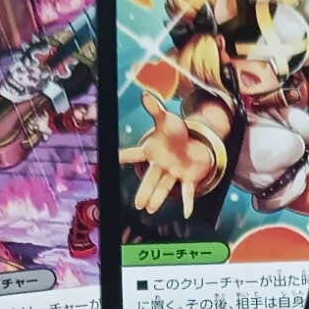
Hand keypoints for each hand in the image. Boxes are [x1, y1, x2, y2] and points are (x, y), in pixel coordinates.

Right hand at [118, 90, 213, 218]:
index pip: (137, 154)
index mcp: (153, 151)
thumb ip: (155, 110)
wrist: (194, 145)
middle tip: (137, 204)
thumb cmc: (176, 134)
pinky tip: (188, 213)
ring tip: (150, 208)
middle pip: (151, 179)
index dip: (126, 156)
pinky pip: (187, 191)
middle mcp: (161, 165)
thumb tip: (145, 94)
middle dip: (144, 191)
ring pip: (165, 187)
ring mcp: (174, 173)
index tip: (115, 158)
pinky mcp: (188, 178)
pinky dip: (188, 201)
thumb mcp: (166, 120)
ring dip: (158, 197)